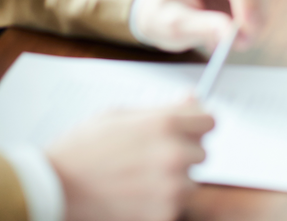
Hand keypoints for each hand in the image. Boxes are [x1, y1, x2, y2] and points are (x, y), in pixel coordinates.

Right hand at [46, 101, 213, 220]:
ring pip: (191, 181)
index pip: (210, 120)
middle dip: (184, 153)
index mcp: (166, 123)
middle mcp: (174, 154)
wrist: (53, 188)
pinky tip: (136, 196)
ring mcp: (170, 187)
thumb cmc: (83, 147)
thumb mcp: (122, 114)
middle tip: (153, 157)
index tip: (188, 130)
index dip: (198, 125)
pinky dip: (162, 204)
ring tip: (142, 179)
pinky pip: (176, 205)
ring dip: (175, 181)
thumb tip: (193, 99)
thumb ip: (164, 108)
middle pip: (202, 151)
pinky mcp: (163, 215)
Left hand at [132, 0, 271, 52]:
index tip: (247, 28)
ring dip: (259, 17)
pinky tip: (236, 30)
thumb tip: (230, 35)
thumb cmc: (163, 13)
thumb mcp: (172, 25)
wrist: (163, 6)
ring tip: (234, 40)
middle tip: (243, 43)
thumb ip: (201, 28)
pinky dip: (257, 17)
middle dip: (257, 12)